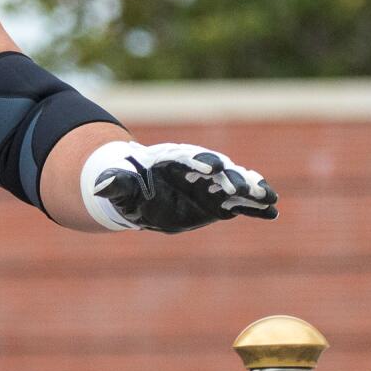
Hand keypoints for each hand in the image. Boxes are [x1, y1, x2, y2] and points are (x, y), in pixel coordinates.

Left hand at [90, 142, 276, 232]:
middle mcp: (199, 169)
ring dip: (252, 190)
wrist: (144, 193)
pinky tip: (272, 212)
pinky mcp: (221, 202)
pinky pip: (242, 203)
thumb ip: (115, 184)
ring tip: (270, 198)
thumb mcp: (120, 188)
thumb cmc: (130, 188)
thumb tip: (98, 185)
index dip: (200, 161)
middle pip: (220, 170)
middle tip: (245, 186)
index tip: (211, 167)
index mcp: (175, 160)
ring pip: (237, 184)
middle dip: (232, 177)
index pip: (190, 157)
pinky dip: (256, 206)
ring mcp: (213, 185)